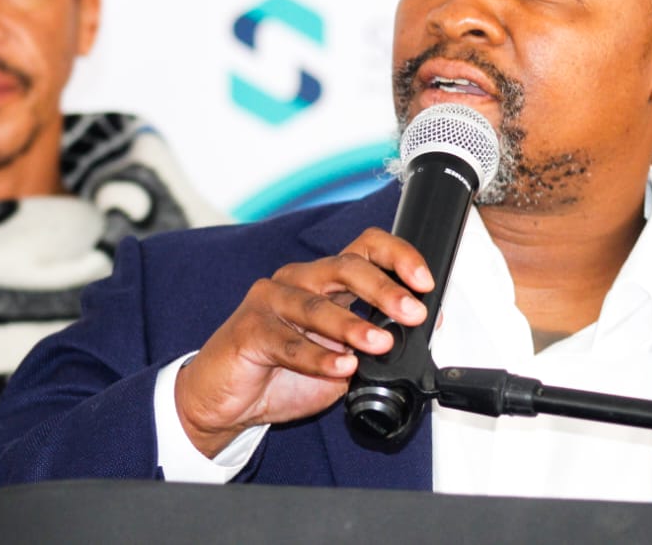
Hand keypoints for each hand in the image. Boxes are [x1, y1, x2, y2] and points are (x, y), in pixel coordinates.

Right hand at [173, 227, 433, 457]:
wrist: (225, 402)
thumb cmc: (281, 374)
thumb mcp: (342, 359)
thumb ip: (375, 342)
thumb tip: (426, 327)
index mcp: (324, 280)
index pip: (365, 248)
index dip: (397, 256)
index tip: (424, 281)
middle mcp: (298, 281)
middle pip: (345, 268)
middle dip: (383, 290)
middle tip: (411, 313)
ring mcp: (270, 302)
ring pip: (317, 305)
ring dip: (353, 325)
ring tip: (380, 344)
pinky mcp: (249, 330)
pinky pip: (288, 342)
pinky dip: (318, 357)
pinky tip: (340, 367)